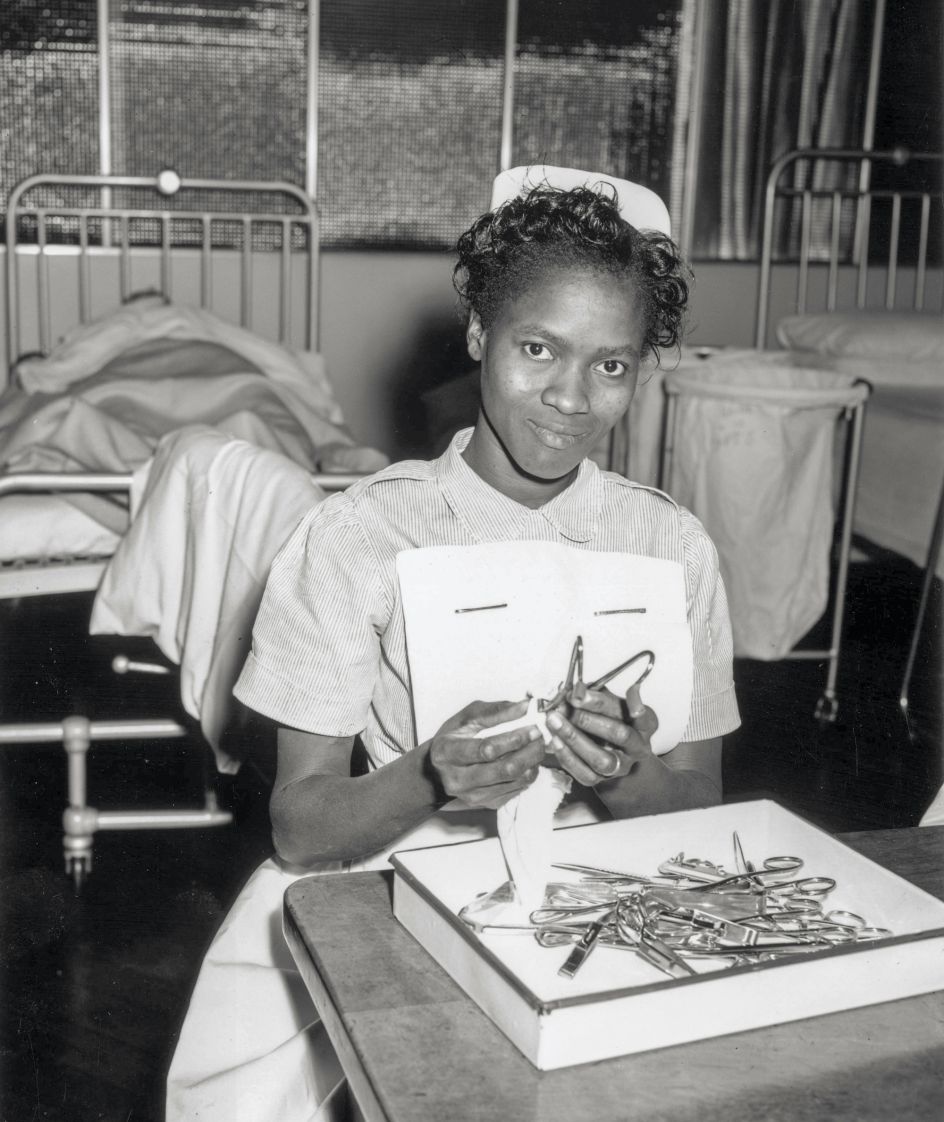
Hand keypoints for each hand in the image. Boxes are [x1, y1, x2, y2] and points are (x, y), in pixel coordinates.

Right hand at [428, 699, 546, 808]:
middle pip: (505, 769)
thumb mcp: (468, 717)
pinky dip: (528, 773)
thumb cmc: (454, 737)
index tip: (532, 727)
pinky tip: (528, 760)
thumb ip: (497, 712)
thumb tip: (526, 707)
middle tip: (541, 736)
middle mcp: (458, 779)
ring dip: (533, 762)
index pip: (486, 749)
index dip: (513, 738)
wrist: (439, 769)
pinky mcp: (487, 804)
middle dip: (529, 751)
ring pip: (515, 781)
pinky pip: (517, 789)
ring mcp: (473, 795)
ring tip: (538, 746)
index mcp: (448, 752)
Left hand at [543, 682, 658, 786]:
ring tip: (554, 720)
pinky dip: (567, 756)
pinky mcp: (602, 780)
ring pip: (601, 759)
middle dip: (589, 718)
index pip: (628, 711)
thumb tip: (574, 689)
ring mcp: (621, 766)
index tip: (579, 690)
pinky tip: (554, 740)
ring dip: (574, 738)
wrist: (617, 754)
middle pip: (618, 734)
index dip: (604, 701)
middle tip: (567, 704)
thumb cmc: (613, 720)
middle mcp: (638, 748)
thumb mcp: (613, 704)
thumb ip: (598, 695)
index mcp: (645, 724)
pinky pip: (585, 773)